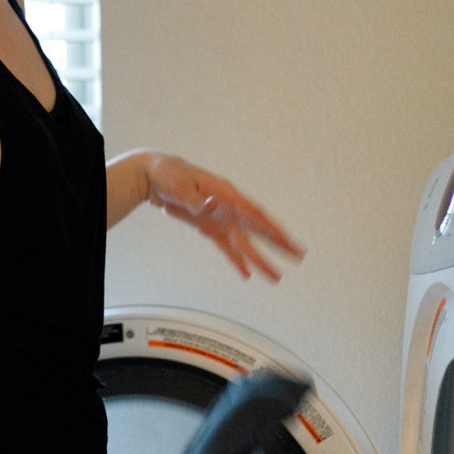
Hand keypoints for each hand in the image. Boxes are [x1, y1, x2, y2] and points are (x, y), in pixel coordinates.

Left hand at [144, 154, 304, 281]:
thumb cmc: (169, 175)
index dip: (269, 227)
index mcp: (225, 194)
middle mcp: (228, 208)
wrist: (154, 176)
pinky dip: (236, 262)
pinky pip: (227, 249)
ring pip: (245, 244)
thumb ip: (195, 199)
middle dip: (279, 242)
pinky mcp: (209, 229)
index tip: (284, 238)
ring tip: (277, 278)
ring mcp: (221, 220)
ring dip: (261, 260)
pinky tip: (247, 275)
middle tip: (299, 254)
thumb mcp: (180, 185)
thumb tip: (211, 204)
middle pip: (258, 229)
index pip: (252, 213)